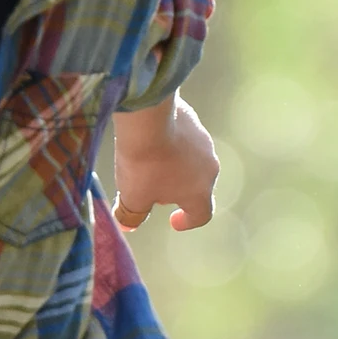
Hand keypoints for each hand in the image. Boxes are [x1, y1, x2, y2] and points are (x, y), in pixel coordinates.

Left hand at [112, 94, 217, 233]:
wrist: (146, 114)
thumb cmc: (143, 162)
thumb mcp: (133, 195)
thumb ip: (132, 214)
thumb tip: (128, 225)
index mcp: (200, 192)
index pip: (202, 214)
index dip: (188, 221)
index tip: (173, 221)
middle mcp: (209, 167)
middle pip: (196, 185)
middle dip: (176, 189)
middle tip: (153, 186)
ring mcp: (204, 140)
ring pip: (190, 158)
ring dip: (173, 162)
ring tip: (149, 157)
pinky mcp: (192, 118)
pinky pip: (182, 135)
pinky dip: (170, 140)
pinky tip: (150, 134)